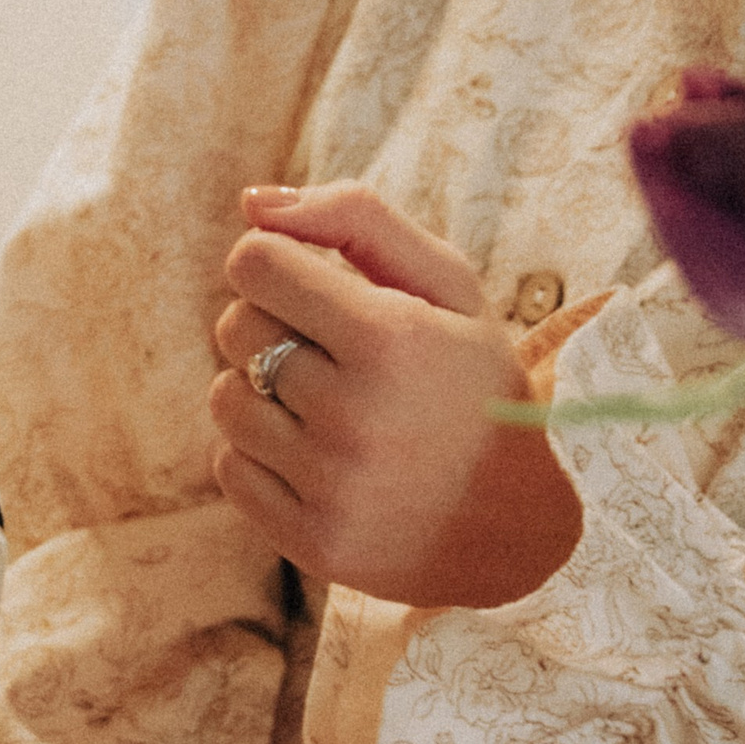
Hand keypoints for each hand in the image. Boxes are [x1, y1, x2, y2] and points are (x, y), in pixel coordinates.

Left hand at [207, 183, 582, 607]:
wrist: (520, 526)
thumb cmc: (475, 385)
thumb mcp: (449, 285)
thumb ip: (356, 219)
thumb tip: (251, 202)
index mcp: (392, 339)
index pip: (254, 263)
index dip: (273, 263)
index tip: (307, 283)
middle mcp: (355, 415)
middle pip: (234, 327)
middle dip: (271, 323)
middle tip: (329, 350)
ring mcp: (330, 486)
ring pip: (224, 398)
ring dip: (261, 391)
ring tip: (323, 404)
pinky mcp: (309, 541)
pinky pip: (228, 466)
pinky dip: (259, 454)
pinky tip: (317, 456)